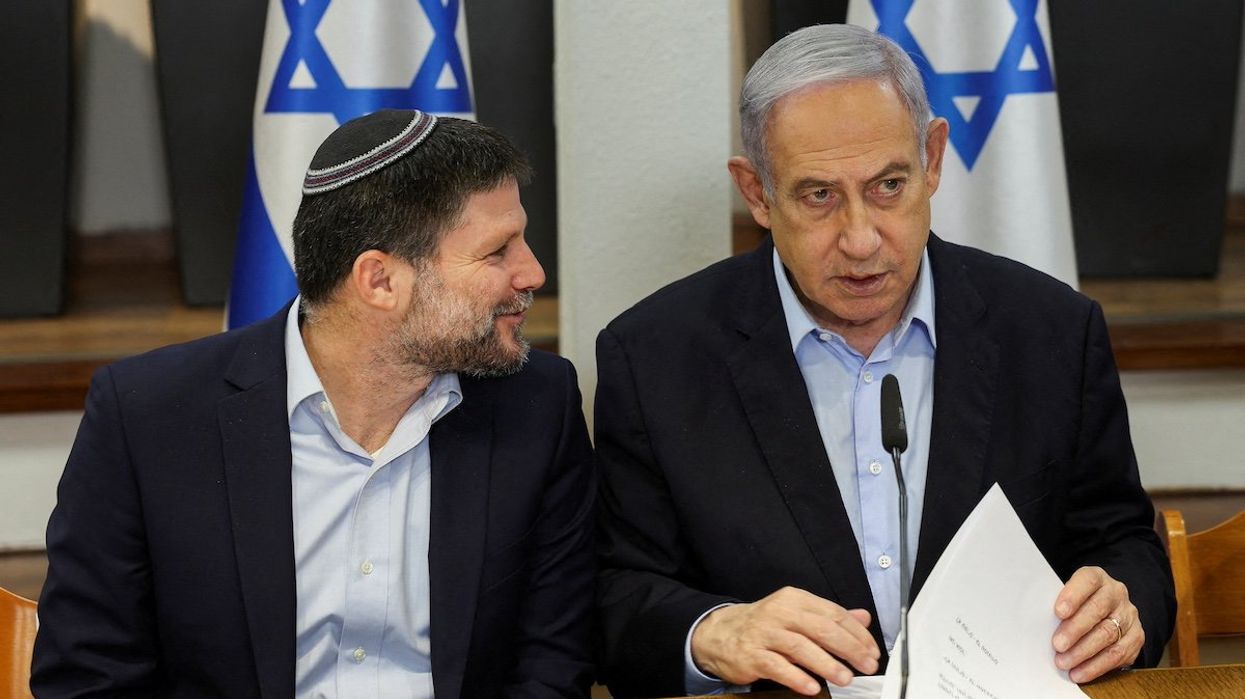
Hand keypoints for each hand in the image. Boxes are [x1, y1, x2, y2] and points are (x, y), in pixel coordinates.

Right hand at [690, 586, 880, 695]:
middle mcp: (779, 613)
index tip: (871, 650)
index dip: (856, 633)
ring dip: (826, 664)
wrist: (719, 633)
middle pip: (820, 628)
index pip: (832, 613)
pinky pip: (777, 667)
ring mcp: (764, 634)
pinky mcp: (751, 655)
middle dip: (848, 648)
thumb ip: (829, 616)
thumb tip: (863, 618)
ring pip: (800, 647)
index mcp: (794, 599)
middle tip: (866, 665)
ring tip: (845, 678)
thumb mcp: (796, 614)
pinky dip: (797, 677)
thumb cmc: (764, 625)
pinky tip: (812, 686)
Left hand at [1052, 566, 1142, 682]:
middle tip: (1057, 645)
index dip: (1073, 595)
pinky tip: (1080, 672)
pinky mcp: (1136, 637)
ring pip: (1108, 634)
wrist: (1108, 610)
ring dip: (1083, 652)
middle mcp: (1116, 594)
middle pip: (1097, 610)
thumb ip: (1060, 605)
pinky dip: (1096, 666)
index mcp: (1097, 578)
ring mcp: (1128, 615)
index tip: (1058, 612)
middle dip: (1075, 629)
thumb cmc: (1078, 603)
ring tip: (1064, 662)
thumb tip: (1040, 625)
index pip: (1088, 580)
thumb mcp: (1068, 596)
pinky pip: (1118, 654)